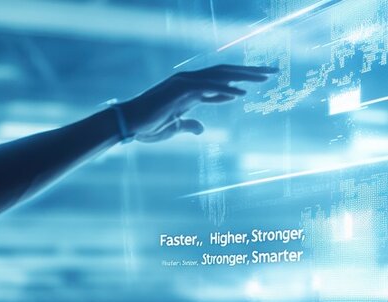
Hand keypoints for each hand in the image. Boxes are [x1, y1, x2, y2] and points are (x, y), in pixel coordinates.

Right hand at [118, 64, 277, 142]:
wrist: (128, 124)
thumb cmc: (147, 126)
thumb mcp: (174, 128)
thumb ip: (189, 125)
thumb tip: (201, 129)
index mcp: (189, 90)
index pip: (220, 81)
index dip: (240, 81)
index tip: (259, 81)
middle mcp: (188, 82)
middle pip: (225, 72)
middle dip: (250, 71)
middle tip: (272, 71)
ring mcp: (184, 83)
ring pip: (220, 74)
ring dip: (244, 75)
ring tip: (266, 76)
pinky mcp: (180, 89)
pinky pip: (208, 87)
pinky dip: (226, 89)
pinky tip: (242, 93)